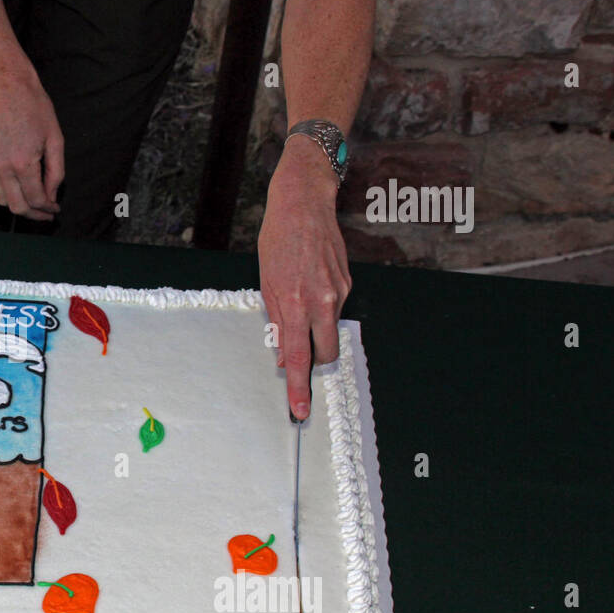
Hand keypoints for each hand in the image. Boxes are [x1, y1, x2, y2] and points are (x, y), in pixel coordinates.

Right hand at [0, 70, 64, 221]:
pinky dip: (8, 191)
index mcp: (23, 163)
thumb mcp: (55, 140)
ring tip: (34, 202)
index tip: (55, 208)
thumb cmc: (35, 108)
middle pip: (17, 207)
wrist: (8, 87)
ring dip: (19, 205)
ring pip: (2, 200)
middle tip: (46, 213)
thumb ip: (55, 172)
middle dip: (34, 215)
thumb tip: (51, 195)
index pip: (36, 199)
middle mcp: (3, 167)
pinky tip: (21, 186)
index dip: (48, 209)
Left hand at [258, 137, 352, 420]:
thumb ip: (276, 321)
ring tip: (299, 300)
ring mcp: (338, 291)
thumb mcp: (266, 282)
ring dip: (316, 330)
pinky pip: (333, 307)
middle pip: (325, 353)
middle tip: (300, 355)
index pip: (297, 356)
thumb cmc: (277, 240)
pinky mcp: (347, 282)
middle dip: (314, 361)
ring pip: (330, 331)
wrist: (304, 203)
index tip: (299, 409)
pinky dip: (321, 306)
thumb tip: (283, 355)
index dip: (298, 386)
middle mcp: (320, 300)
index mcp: (293, 301)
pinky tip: (309, 281)